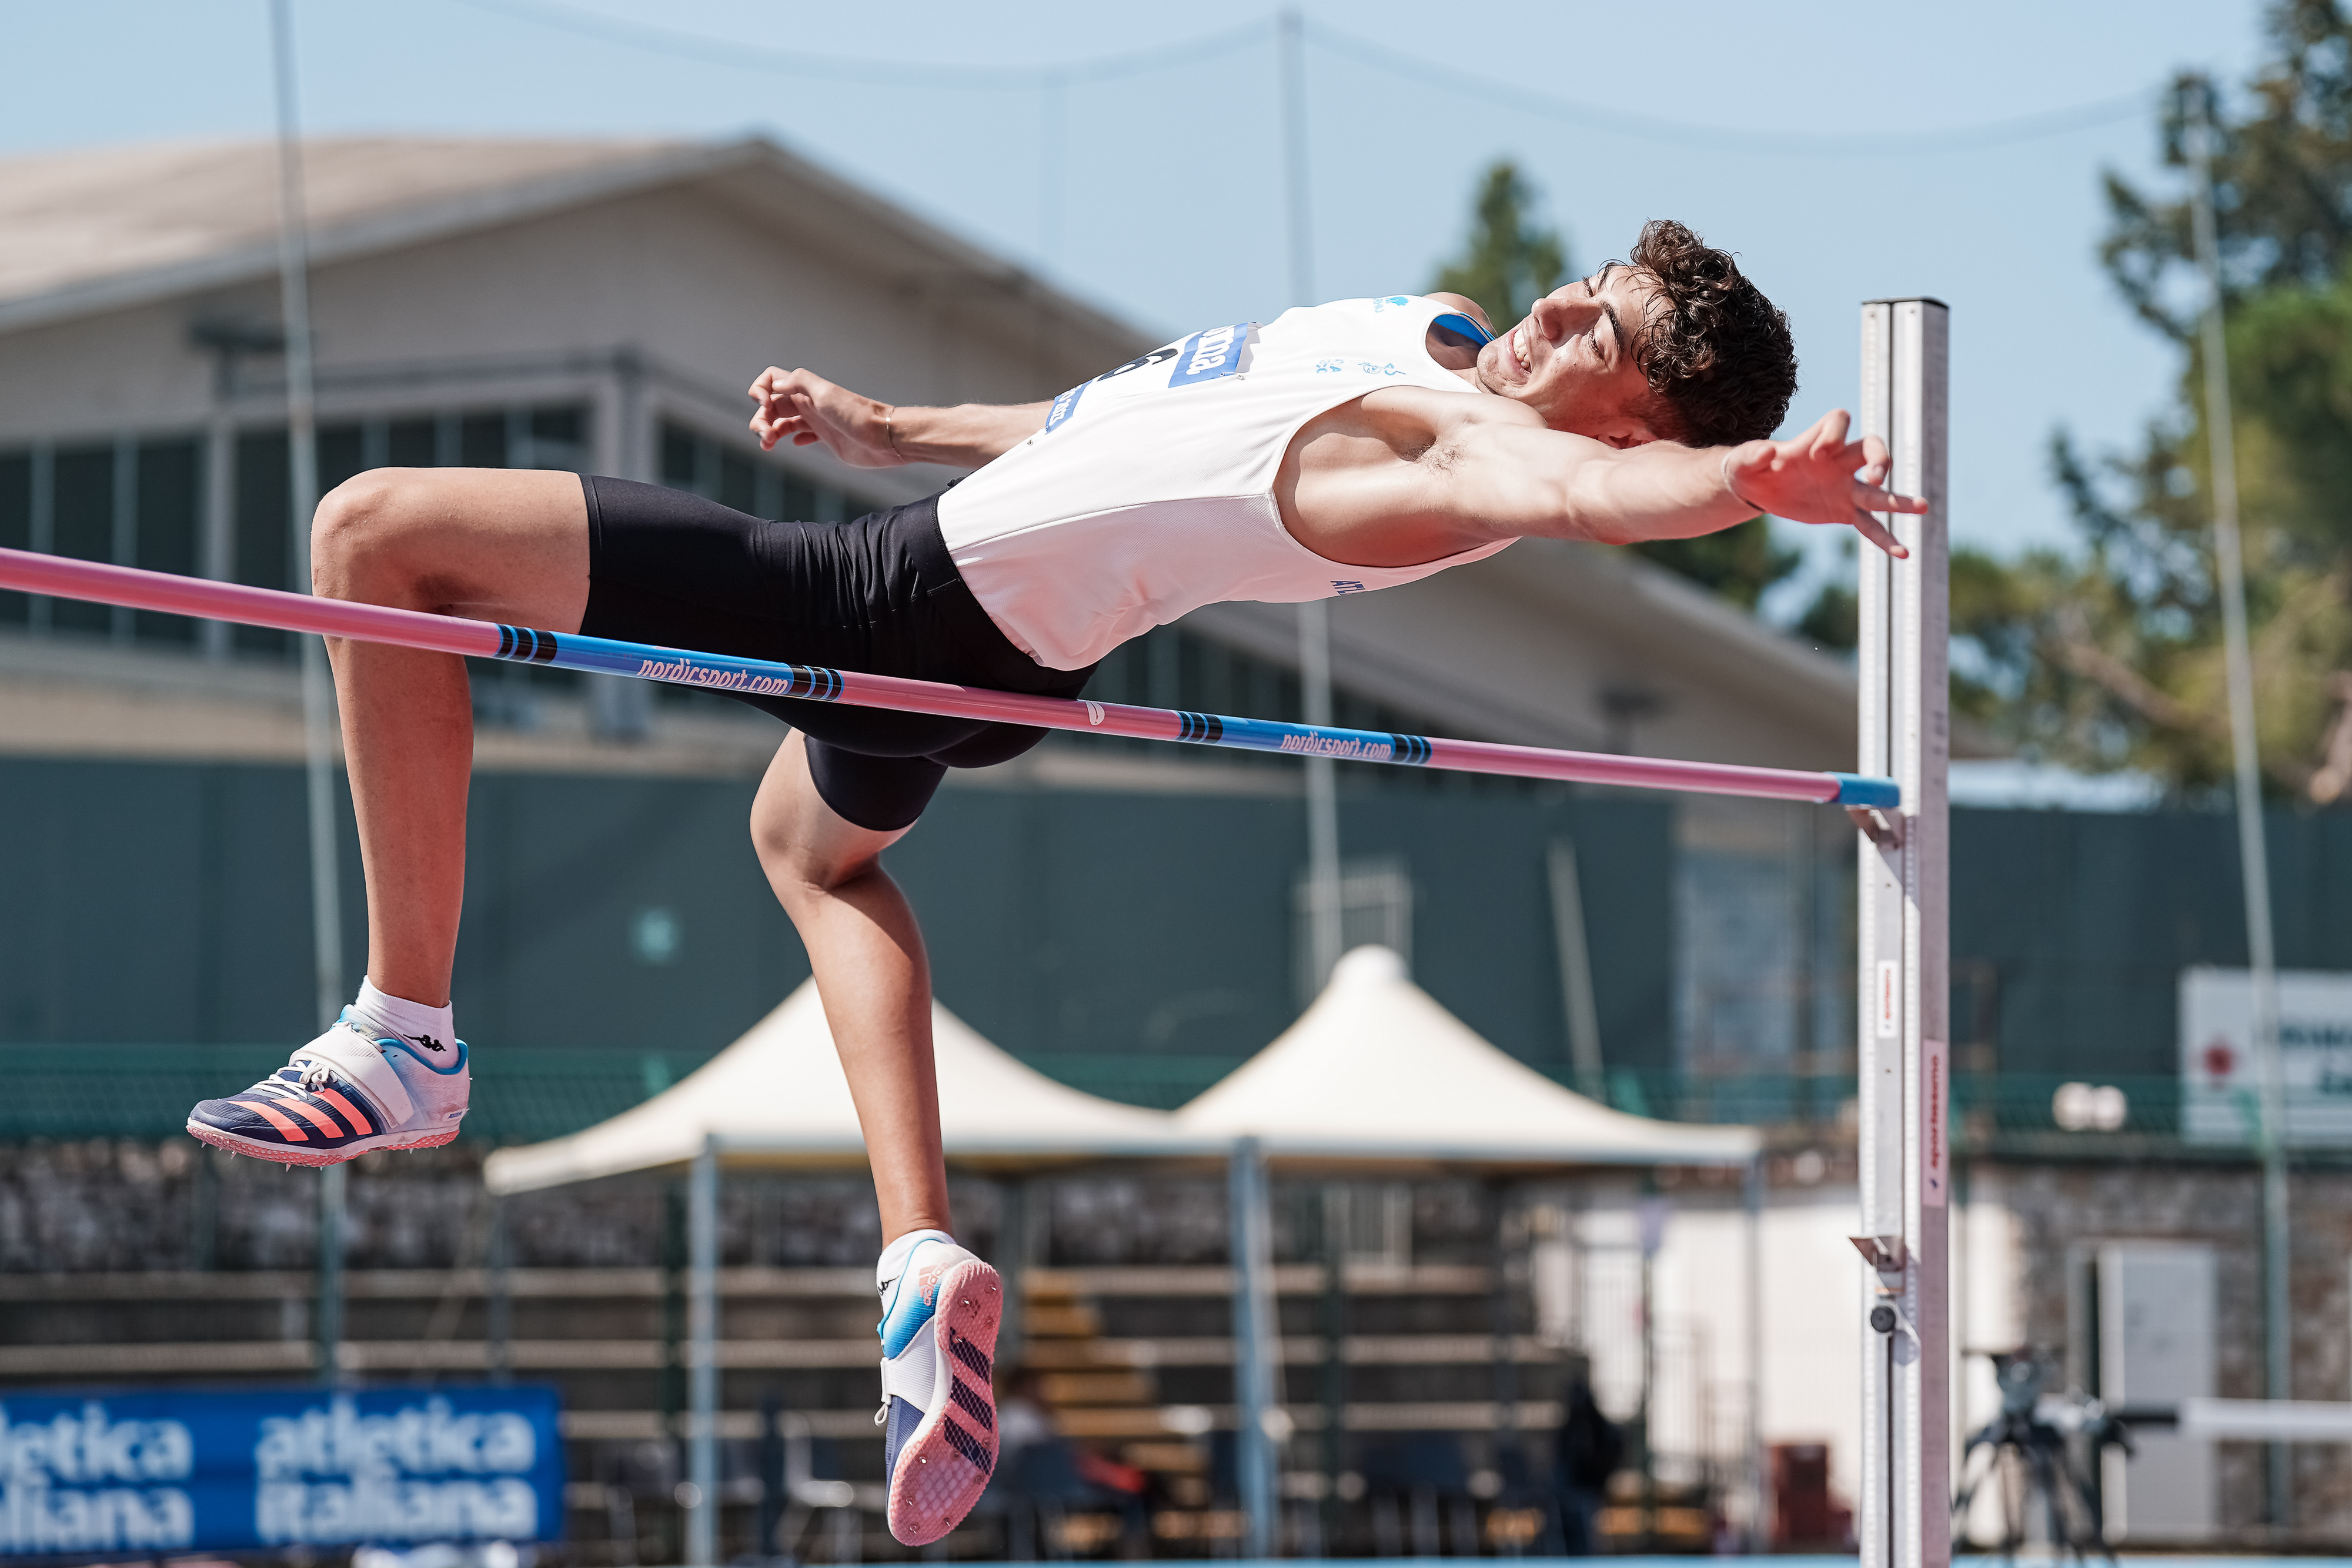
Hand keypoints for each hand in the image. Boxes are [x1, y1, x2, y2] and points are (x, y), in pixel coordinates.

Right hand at [747, 367, 901, 467]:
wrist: (884, 437)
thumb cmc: (857, 416)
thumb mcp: (824, 393)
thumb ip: (799, 382)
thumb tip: (775, 383)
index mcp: (805, 391)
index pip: (772, 380)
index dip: (760, 391)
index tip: (764, 407)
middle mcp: (808, 403)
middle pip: (772, 406)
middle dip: (761, 419)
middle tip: (766, 437)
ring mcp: (817, 421)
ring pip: (783, 422)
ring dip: (771, 432)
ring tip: (769, 446)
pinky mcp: (826, 437)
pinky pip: (802, 435)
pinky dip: (793, 439)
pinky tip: (797, 445)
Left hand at [1721, 409, 1924, 557]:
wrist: (1757, 488)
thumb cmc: (1751, 466)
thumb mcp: (1743, 460)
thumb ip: (1753, 453)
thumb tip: (1768, 452)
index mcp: (1815, 440)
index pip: (1839, 420)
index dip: (1835, 432)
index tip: (1820, 452)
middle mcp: (1837, 460)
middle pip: (1870, 448)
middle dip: (1879, 459)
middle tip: (1877, 476)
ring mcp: (1844, 487)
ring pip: (1878, 492)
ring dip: (1898, 500)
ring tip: (1923, 506)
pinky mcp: (1843, 511)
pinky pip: (1869, 525)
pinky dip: (1884, 539)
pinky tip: (1902, 554)